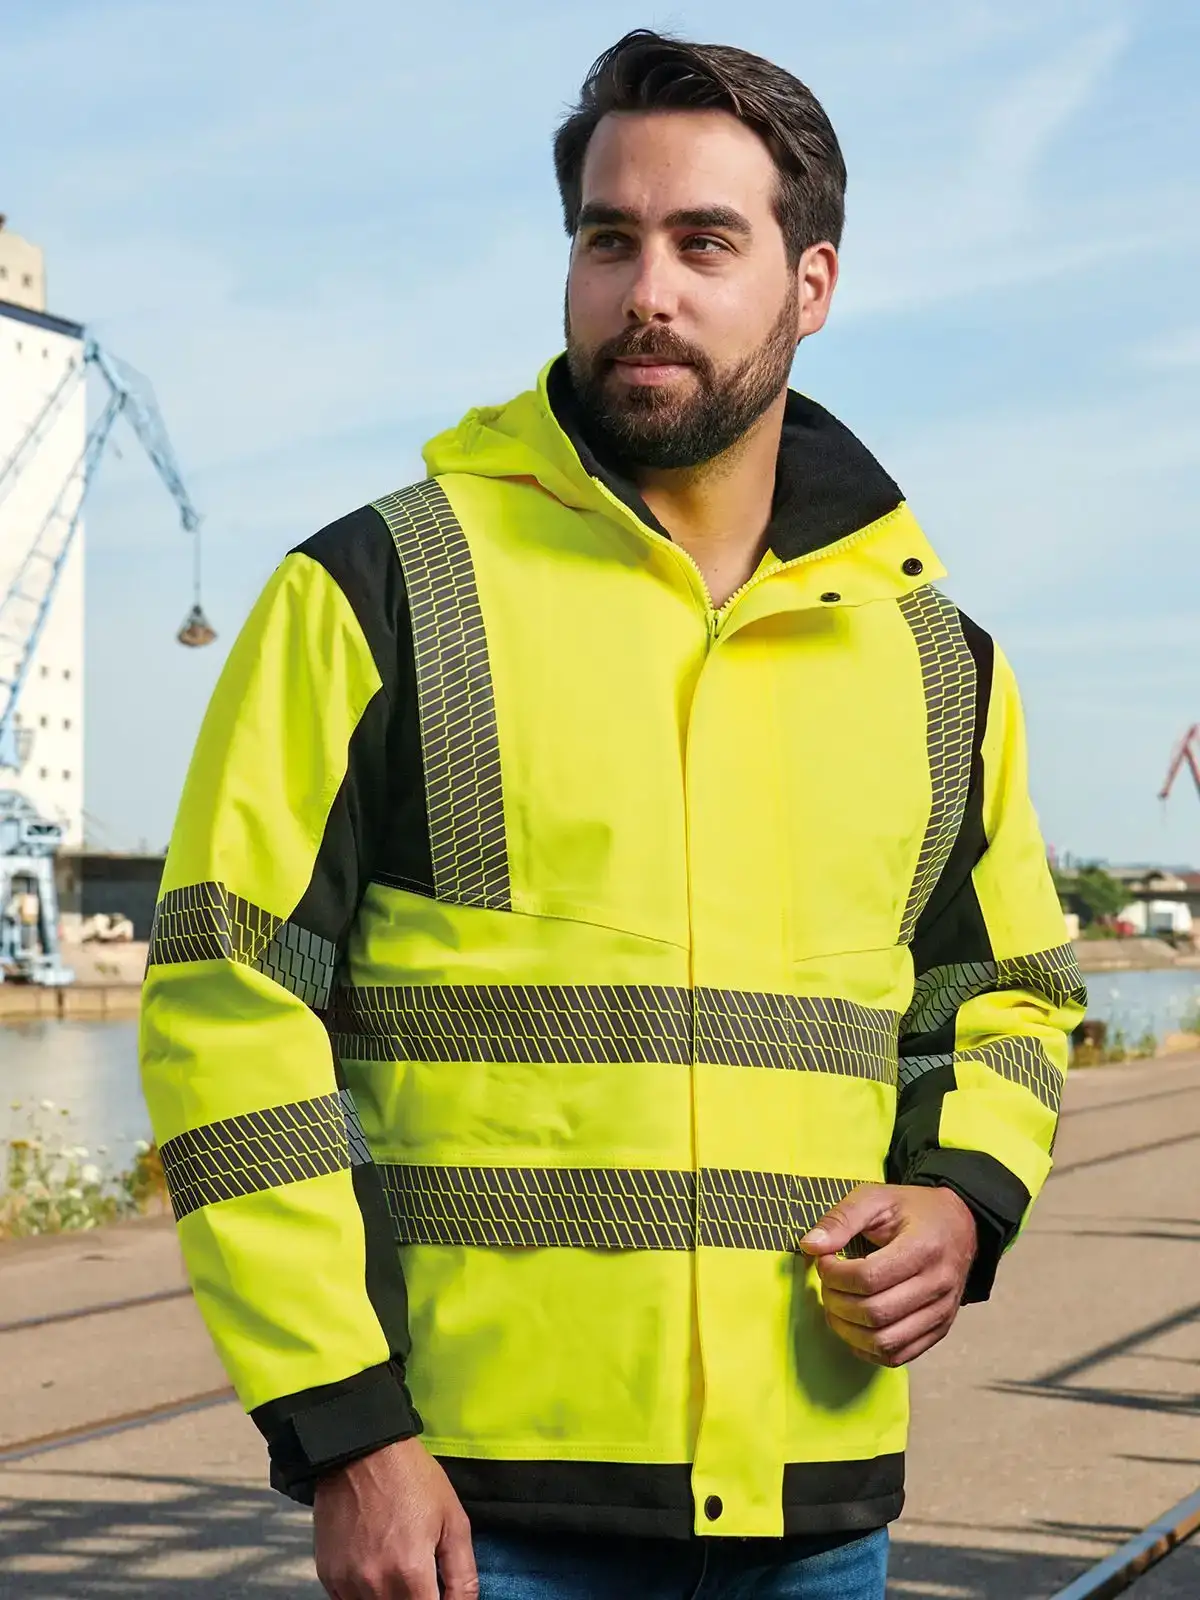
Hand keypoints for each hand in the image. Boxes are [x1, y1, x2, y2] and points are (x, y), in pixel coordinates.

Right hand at [313, 1437, 477, 1598]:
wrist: (360, 1449)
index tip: (437, 1592)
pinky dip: (364, 1595)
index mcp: (410, 1572)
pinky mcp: (328, 1575)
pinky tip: (374, 1568)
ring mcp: (347, 1582)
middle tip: (420, 1579)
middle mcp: (375, 1585)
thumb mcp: (453, 1519)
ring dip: (389, 1598)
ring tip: (398, 1568)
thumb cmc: (411, 1478)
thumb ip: (462, 1574)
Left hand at [800, 1184, 977, 1367]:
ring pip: (885, 1342)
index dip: (835, 1274)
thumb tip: (810, 1245)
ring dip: (847, 1330)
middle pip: (875, 1313)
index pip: (869, 1278)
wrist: (960, 1225)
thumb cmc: (915, 1210)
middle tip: (827, 1284)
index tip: (824, 1260)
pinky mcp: (939, 1330)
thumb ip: (842, 1218)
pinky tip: (854, 1327)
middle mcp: (938, 1285)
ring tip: (836, 1306)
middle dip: (836, 1302)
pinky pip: (898, 1355)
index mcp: (923, 1248)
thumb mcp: (877, 1197)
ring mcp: (941, 1312)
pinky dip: (868, 1349)